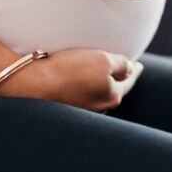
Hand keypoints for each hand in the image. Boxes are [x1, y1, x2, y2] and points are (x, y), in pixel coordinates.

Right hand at [0, 48, 142, 111]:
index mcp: (112, 96)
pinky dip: (85, 88)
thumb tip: (130, 68)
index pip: (129, 81)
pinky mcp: (66, 109)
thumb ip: (121, 64)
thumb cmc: (69, 70)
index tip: (138, 65)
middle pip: (114, 90)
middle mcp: (99, 108)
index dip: (134, 71)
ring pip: (97, 95)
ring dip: (101, 85)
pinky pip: (82, 96)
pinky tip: (79, 82)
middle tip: (123, 69)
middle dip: (119, 80)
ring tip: (102, 74)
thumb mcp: (102, 60)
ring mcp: (82, 111)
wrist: (33, 84)